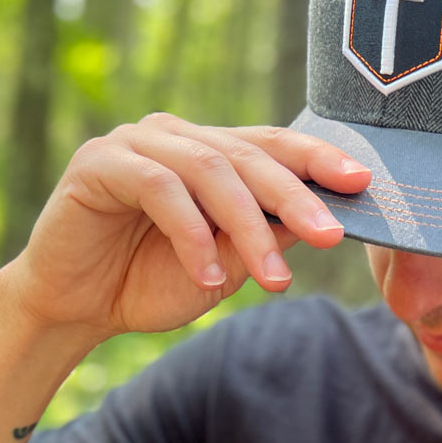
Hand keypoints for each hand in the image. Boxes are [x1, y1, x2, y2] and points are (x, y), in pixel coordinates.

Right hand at [4, 113, 372, 338]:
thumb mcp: (226, 265)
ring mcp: (137, 142)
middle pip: (249, 155)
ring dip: (248, 228)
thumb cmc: (154, 281)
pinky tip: (206, 278)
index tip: (364, 183)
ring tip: (273, 279)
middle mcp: (178, 136)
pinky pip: (159, 189)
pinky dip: (190, 236)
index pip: (274, 145)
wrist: (78, 306)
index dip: (319, 158)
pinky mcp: (100, 163)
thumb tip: (324, 220)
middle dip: (295, 197)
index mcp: (212, 153)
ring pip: (209, 171)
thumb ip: (265, 236)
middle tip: (329, 236)